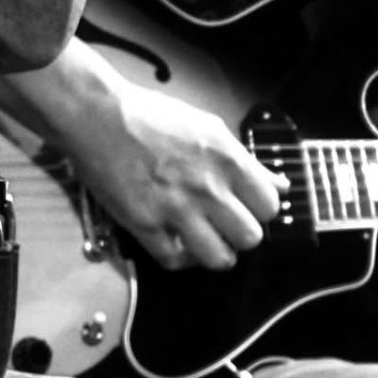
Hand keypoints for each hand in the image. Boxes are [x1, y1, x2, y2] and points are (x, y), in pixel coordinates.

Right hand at [58, 80, 288, 272]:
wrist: (99, 116)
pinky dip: (181, 258)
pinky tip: (179, 243)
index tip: (250, 208)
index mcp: (226, 158)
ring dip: (216, 252)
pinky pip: (176, 261)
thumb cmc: (151, 116)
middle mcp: (206, 186)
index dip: (262, 210)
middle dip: (242, 234)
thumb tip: (278, 184)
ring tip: (207, 240)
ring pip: (219, 258)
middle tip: (227, 224)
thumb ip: (246, 160)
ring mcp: (176, 209)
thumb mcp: (209, 127)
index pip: (269, 204)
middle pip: (250, 236)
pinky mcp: (145, 225)